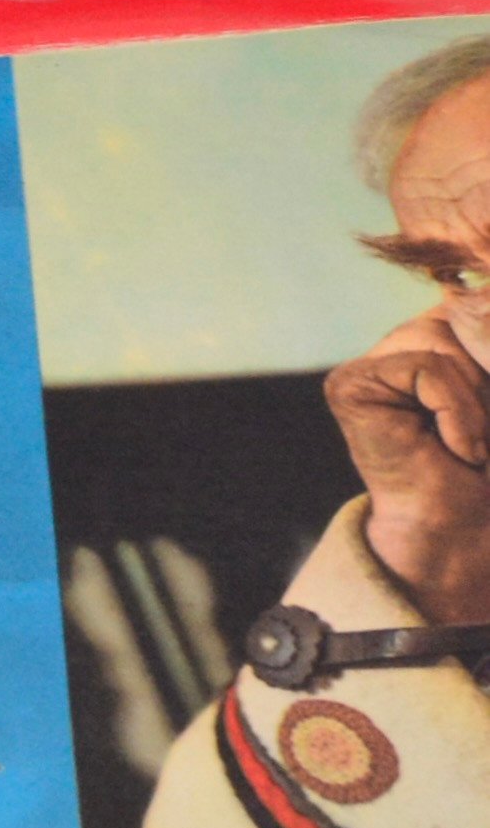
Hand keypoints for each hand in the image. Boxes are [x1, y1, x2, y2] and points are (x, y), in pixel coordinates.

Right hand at [329, 305, 489, 621]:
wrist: (468, 534)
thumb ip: (485, 339)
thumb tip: (463, 293)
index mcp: (435, 338)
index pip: (470, 303)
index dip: (486, 340)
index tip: (483, 415)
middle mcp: (396, 342)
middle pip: (461, 318)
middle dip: (488, 377)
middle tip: (485, 435)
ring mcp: (368, 363)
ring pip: (444, 341)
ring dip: (477, 401)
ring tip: (473, 445)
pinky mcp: (351, 386)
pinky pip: (423, 369)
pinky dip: (456, 413)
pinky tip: (456, 450)